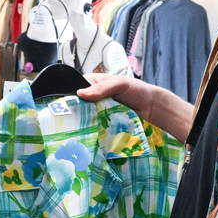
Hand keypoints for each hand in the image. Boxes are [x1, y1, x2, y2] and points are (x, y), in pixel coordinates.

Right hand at [77, 74, 193, 142]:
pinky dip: (93, 130)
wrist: (152, 107)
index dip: (70, 98)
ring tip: (77, 130)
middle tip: (70, 122)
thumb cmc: (137, 90)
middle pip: (78, 106)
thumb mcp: (119, 84)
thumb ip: (102, 88)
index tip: (65, 108)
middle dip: (76, 113)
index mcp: (93, 83)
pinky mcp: (104, 123)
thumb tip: (80, 93)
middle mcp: (94, 97)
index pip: (75, 89)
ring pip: (85, 117)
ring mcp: (99, 111)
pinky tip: (88, 135)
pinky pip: (95, 126)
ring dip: (84, 123)